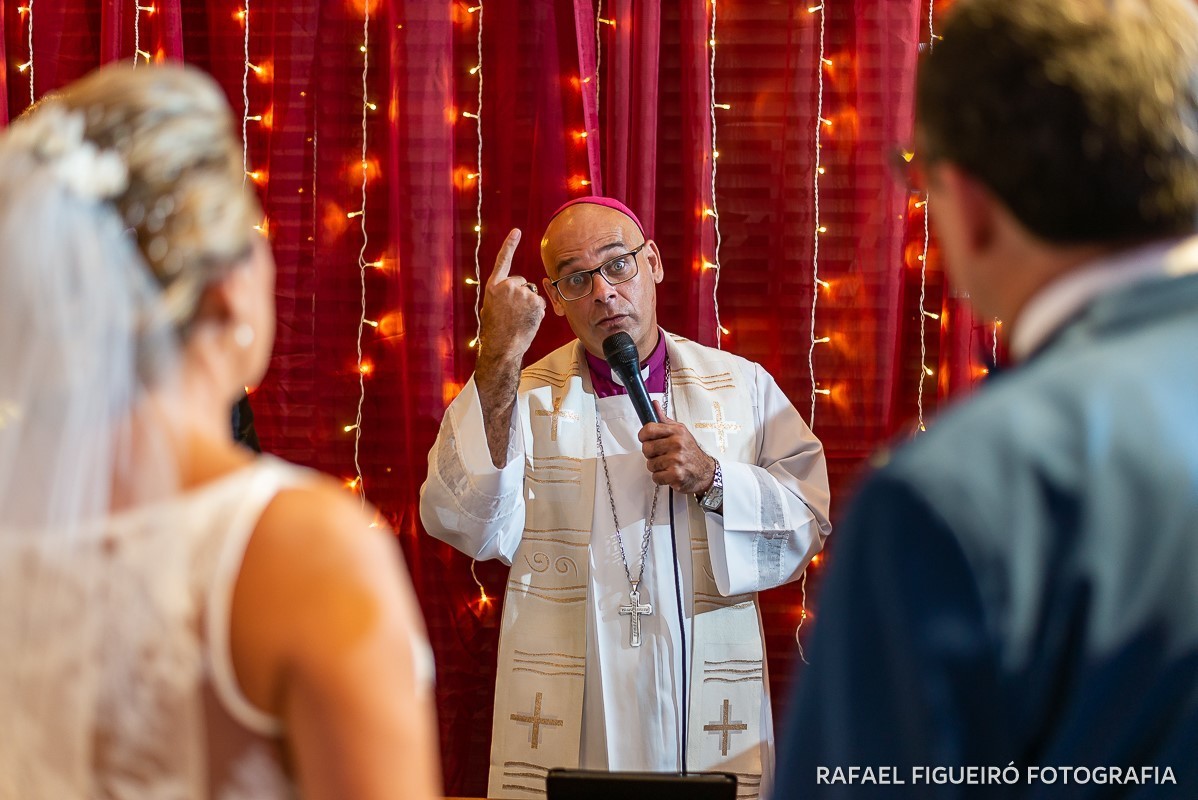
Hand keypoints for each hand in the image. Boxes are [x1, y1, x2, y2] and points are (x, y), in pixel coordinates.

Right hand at [479, 228, 544, 363]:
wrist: (501, 346)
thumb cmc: (495, 331)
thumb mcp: (491, 308)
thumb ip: (502, 295)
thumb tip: (515, 291)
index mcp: (494, 287)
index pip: (503, 261)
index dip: (510, 245)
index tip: (517, 231)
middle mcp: (507, 286)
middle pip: (522, 282)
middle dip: (522, 294)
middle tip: (513, 313)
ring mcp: (522, 293)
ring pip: (532, 294)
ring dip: (529, 305)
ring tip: (519, 319)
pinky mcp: (535, 301)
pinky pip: (540, 303)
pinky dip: (537, 312)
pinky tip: (527, 321)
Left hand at [638, 400, 716, 493]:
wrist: (704, 471)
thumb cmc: (690, 451)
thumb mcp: (680, 431)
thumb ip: (664, 420)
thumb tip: (654, 404)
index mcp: (677, 431)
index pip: (649, 429)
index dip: (643, 435)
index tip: (645, 438)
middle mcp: (677, 444)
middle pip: (646, 448)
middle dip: (650, 454)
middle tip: (660, 454)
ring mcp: (676, 460)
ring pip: (650, 464)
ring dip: (656, 467)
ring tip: (667, 464)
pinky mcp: (676, 475)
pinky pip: (656, 477)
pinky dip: (660, 478)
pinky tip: (669, 473)